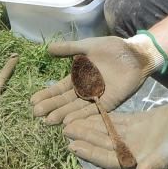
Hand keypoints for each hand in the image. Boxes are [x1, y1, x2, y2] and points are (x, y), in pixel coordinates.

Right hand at [30, 36, 154, 124]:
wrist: (135, 53)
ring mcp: (96, 97)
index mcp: (78, 77)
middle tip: (36, 114)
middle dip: (51, 107)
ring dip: (63, 114)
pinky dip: (81, 116)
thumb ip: (69, 49)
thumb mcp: (87, 46)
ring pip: (76, 108)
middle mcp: (85, 90)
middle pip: (65, 100)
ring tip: (49, 120)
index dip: (47, 95)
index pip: (59, 88)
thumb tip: (48, 49)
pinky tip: (70, 121)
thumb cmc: (112, 48)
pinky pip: (93, 111)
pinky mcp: (109, 102)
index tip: (32, 101)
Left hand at [64, 101, 167, 168]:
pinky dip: (103, 118)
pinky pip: (117, 121)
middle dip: (84, 138)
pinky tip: (92, 113)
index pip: (108, 158)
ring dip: (90, 128)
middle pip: (103, 144)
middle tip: (65, 130)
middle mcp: (133, 148)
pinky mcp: (139, 122)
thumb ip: (155, 165)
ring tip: (72, 122)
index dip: (90, 153)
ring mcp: (135, 136)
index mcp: (137, 158)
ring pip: (107, 132)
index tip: (72, 146)